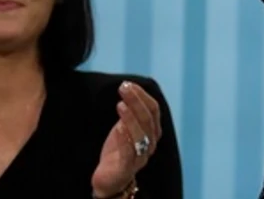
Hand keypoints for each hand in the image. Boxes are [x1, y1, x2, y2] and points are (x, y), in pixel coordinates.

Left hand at [91, 81, 161, 197]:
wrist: (109, 179)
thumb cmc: (118, 150)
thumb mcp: (125, 127)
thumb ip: (130, 113)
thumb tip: (128, 90)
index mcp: (153, 131)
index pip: (154, 109)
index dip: (142, 95)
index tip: (129, 84)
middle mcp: (151, 144)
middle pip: (148, 119)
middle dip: (136, 101)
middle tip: (123, 88)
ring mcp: (141, 157)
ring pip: (141, 135)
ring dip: (131, 117)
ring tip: (120, 104)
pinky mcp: (127, 168)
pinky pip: (129, 152)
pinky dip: (125, 138)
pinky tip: (118, 127)